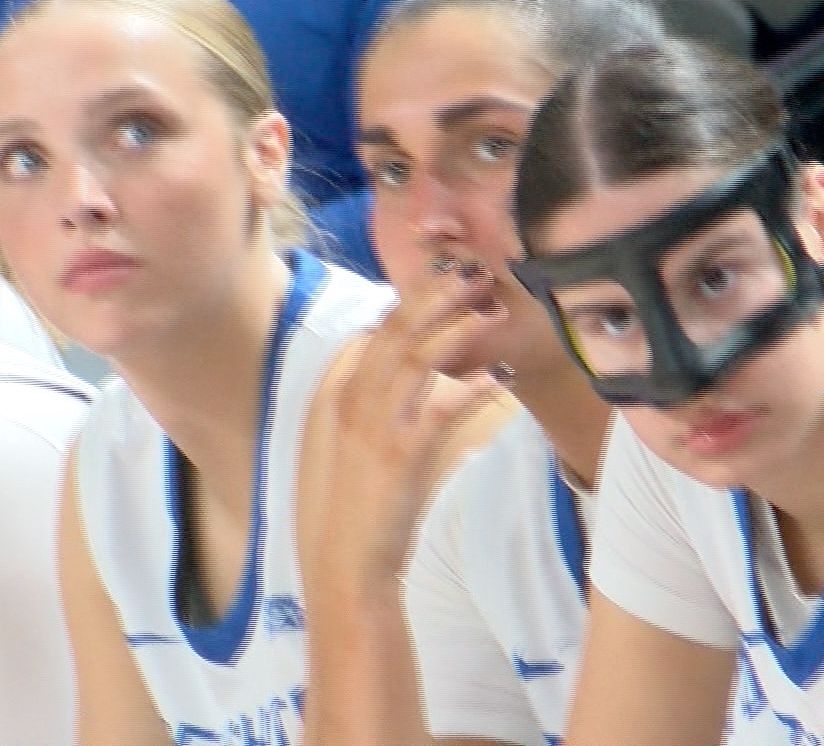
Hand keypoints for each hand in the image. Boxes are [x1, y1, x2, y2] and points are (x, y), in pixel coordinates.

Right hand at [301, 265, 510, 591]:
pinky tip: (501, 377)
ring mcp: (372, 426)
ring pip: (415, 357)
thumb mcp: (349, 445)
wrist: (346, 564)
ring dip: (457, 327)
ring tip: (491, 307)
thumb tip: (409, 369)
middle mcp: (349, 401)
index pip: (374, 332)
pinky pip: (441, 407)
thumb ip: (371, 402)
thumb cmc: (353, 507)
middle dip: (434, 295)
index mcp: (336, 395)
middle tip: (472, 272)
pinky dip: (472, 387)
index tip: (444, 282)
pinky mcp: (399, 454)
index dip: (410, 301)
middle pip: (394, 331)